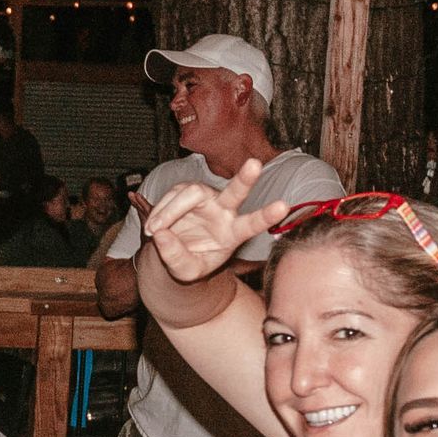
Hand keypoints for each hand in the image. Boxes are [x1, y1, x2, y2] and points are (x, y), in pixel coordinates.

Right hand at [139, 160, 287, 283]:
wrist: (176, 252)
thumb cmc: (189, 261)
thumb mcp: (185, 271)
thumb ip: (176, 258)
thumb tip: (161, 235)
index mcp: (234, 233)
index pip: (252, 224)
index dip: (266, 215)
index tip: (283, 206)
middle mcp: (224, 210)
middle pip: (235, 192)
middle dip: (245, 179)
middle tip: (255, 164)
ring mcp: (206, 198)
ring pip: (190, 194)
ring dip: (169, 211)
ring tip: (154, 230)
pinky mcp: (187, 191)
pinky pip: (172, 194)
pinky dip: (160, 211)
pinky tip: (154, 226)